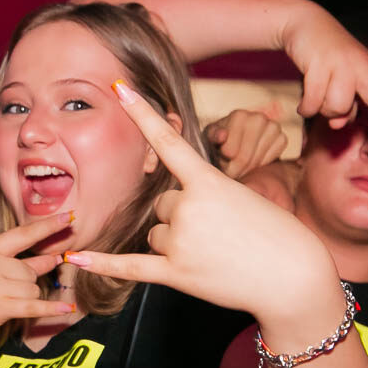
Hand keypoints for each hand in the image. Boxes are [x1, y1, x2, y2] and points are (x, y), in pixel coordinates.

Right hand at [0, 213, 75, 359]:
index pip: (23, 234)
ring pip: (33, 289)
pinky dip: (51, 310)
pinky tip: (65, 309)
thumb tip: (55, 256)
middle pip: (32, 271)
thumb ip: (21, 262)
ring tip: (0, 302)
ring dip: (25, 299)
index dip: (47, 226)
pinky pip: (33, 306)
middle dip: (25, 283)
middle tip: (1, 292)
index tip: (68, 217)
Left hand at [67, 80, 336, 328]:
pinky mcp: (175, 274)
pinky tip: (74, 258)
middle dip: (182, 216)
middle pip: (162, 203)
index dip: (142, 114)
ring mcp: (179, 242)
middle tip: (219, 233)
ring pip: (155, 233)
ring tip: (214, 255)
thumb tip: (176, 208)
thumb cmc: (277, 237)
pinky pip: (130, 266)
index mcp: (208, 182)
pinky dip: (102, 263)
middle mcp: (188, 208)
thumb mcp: (244, 197)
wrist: (293, 279)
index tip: (119, 88)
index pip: (169, 142)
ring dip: (176, 243)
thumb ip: (206, 194)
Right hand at [282, 14, 367, 152]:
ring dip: (324, 110)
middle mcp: (363, 67)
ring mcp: (343, 64)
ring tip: (318, 97)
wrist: (305, 22)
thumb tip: (338, 125)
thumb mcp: (343, 80)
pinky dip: (307, 108)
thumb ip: (346, 106)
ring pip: (338, 106)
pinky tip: (304, 104)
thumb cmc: (328, 57)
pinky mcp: (320, 63)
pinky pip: (314, 102)